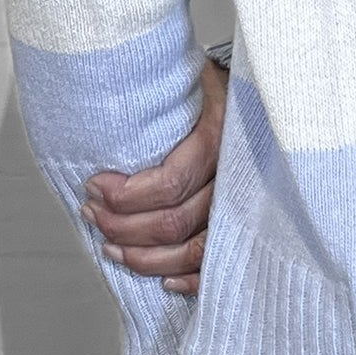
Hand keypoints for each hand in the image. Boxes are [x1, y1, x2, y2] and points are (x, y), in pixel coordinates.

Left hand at [83, 57, 227, 289]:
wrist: (263, 88)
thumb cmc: (210, 84)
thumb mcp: (185, 75)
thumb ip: (155, 94)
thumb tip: (102, 100)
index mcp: (219, 135)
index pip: (168, 184)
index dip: (124, 196)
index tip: (94, 186)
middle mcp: (235, 172)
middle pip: (175, 222)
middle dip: (123, 226)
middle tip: (92, 214)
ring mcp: (245, 201)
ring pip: (194, 249)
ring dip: (145, 257)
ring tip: (111, 247)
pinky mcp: (248, 219)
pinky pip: (221, 261)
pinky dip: (191, 278)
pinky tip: (164, 279)